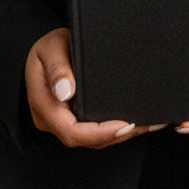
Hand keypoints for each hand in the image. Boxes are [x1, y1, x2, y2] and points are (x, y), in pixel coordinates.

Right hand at [25, 27, 161, 147]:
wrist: (43, 52)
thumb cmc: (47, 50)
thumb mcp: (50, 49)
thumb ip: (57, 69)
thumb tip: (65, 92)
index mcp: (43, 106)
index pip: (71, 131)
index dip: (99, 133)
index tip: (123, 125)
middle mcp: (52, 120)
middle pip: (85, 139)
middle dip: (115, 135)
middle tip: (142, 124)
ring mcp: (63, 122)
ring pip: (91, 138)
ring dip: (118, 133)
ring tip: (145, 123)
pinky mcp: (74, 119)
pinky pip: (93, 129)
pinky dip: (113, 127)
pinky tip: (134, 120)